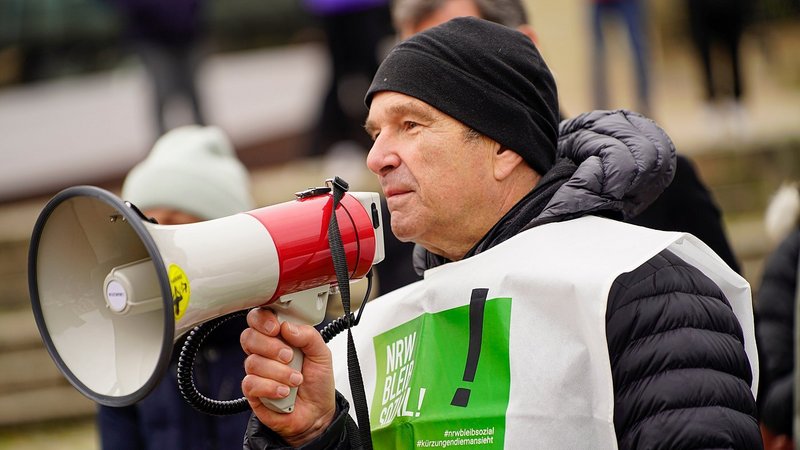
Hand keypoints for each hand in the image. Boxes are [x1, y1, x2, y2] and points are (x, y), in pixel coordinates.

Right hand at [240, 307, 335, 446]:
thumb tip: (287, 326)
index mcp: (279, 337)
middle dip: (271, 346)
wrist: (317, 413)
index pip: (259, 319)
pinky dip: (270, 387)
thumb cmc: (317, 382)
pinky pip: (251, 383)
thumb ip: (308, 336)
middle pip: (249, 337)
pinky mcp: (253, 392)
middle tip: (289, 356)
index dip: (262, 320)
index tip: (276, 328)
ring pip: (252, 362)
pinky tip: (284, 392)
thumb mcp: (322, 354)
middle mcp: (265, 352)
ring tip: (296, 379)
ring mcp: (257, 372)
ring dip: (278, 372)